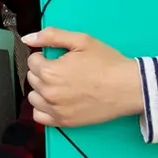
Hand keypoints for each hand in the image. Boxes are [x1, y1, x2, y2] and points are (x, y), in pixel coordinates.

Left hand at [22, 28, 142, 127]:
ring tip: (61, 85)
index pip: (32, 61)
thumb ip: (51, 36)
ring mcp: (55, 109)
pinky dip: (44, 108)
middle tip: (65, 71)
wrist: (130, 87)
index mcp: (49, 71)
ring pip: (34, 97)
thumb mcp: (81, 40)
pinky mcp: (63, 122)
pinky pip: (39, 116)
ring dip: (42, 90)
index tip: (60, 59)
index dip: (45, 57)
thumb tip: (27, 38)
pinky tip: (57, 101)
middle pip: (32, 78)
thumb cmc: (108, 63)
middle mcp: (48, 92)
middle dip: (44, 72)